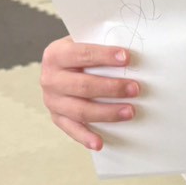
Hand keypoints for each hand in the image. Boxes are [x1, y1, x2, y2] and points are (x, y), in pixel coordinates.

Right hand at [40, 36, 138, 150]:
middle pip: (83, 86)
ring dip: (107, 113)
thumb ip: (103, 41)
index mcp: (55, 54)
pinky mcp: (57, 118)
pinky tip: (100, 143)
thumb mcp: (86, 41)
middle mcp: (50, 78)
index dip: (104, 56)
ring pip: (80, 110)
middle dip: (112, 88)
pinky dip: (86, 138)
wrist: (62, 67)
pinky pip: (72, 130)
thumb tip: (132, 50)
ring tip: (130, 112)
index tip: (126, 58)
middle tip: (135, 88)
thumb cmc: (82, 54)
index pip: (82, 54)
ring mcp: (52, 100)